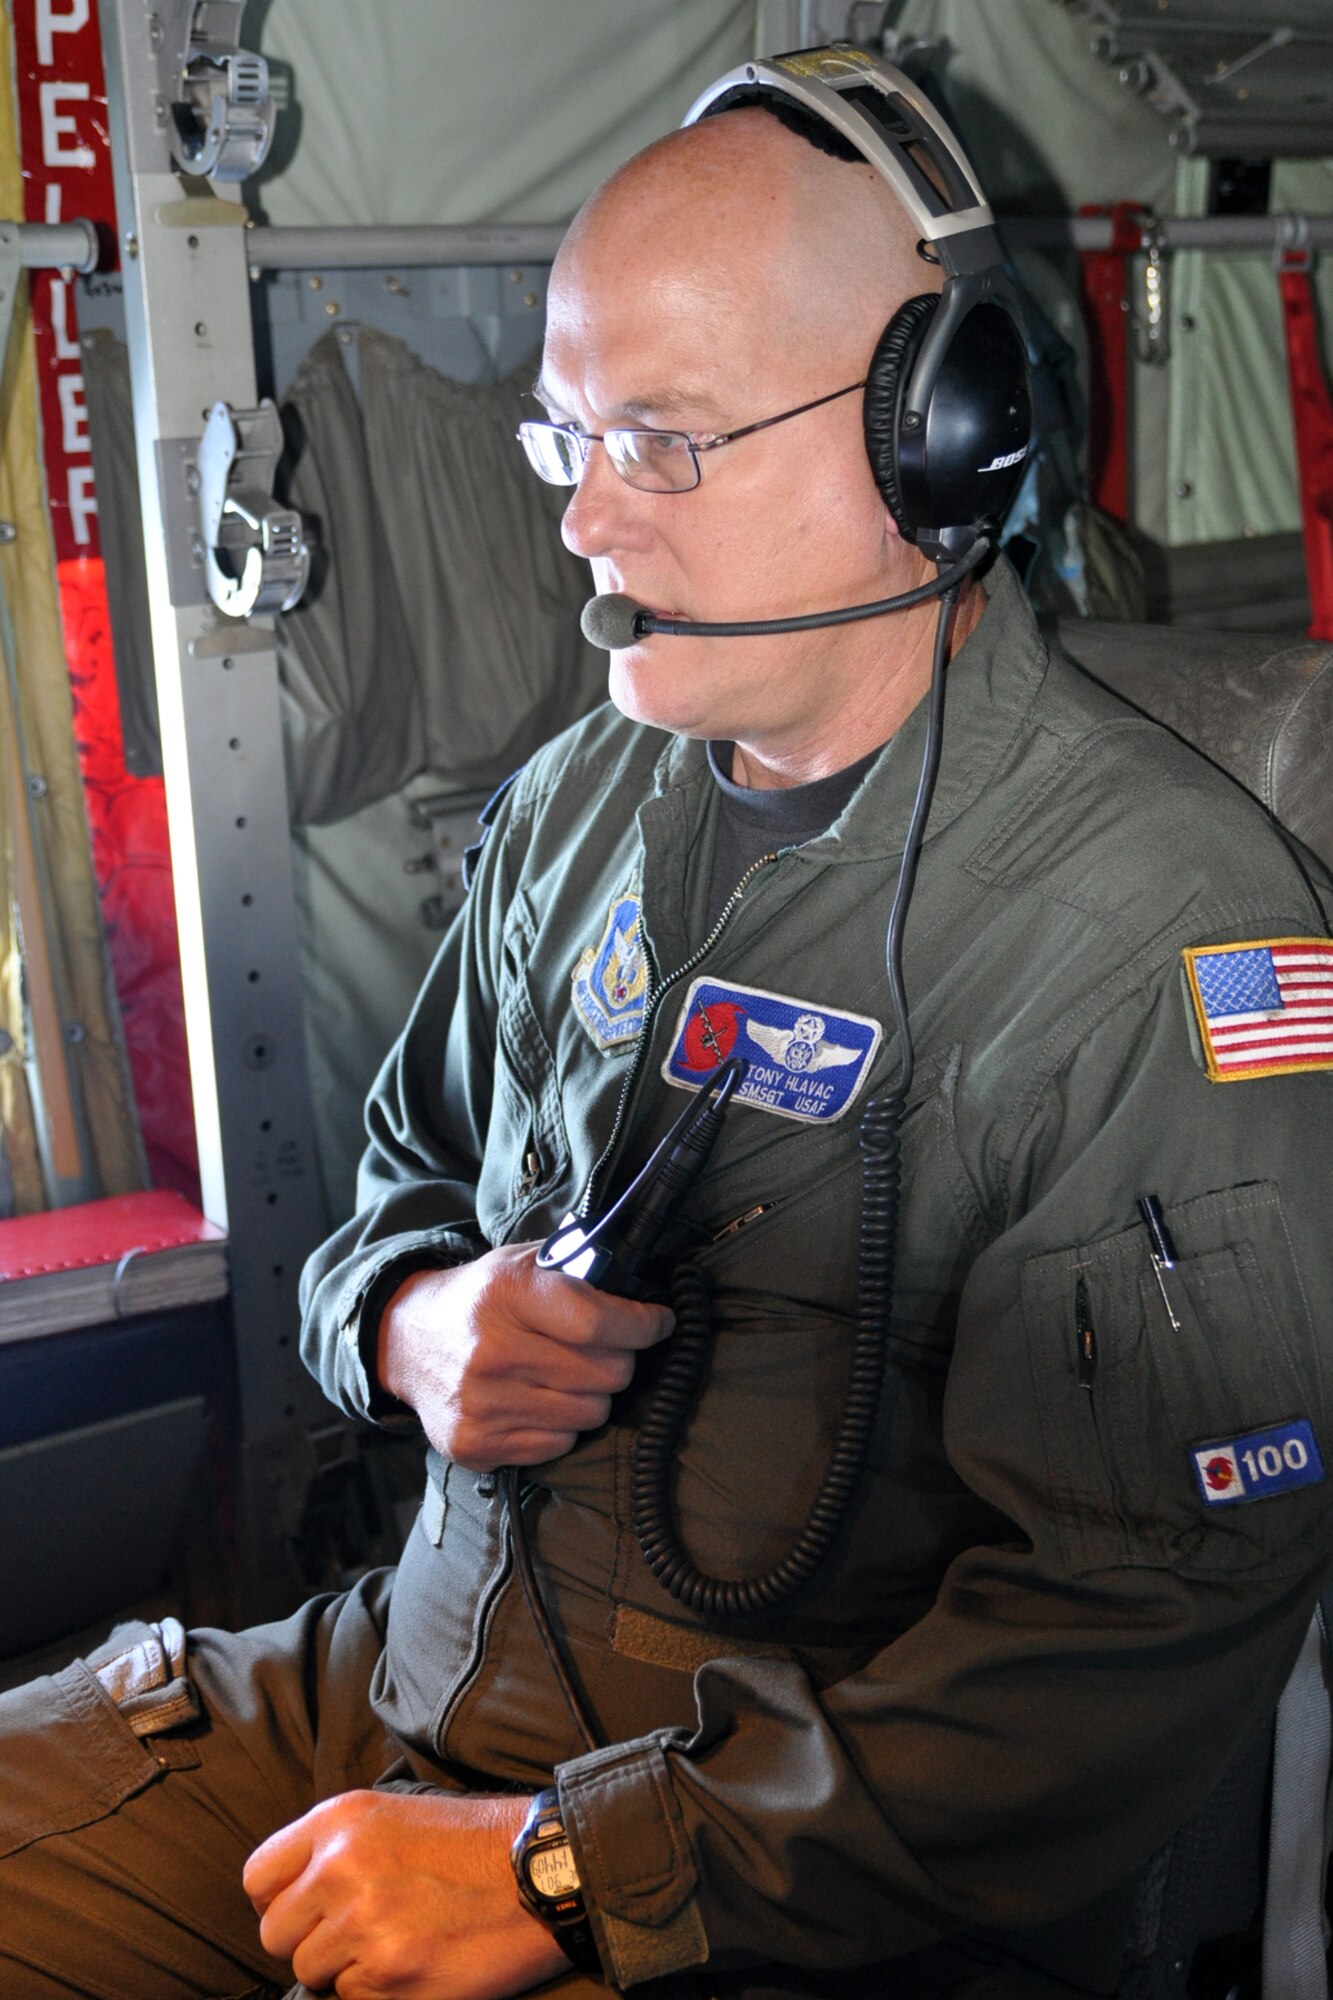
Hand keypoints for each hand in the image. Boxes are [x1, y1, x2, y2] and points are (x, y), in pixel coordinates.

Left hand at [244, 1790, 569, 1999]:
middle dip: (309, 1942)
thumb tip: (291, 1896)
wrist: (540, 1870)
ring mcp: (364, 1923)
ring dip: (346, 1969)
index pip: (258, 1877)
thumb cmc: (471, 1844)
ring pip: (312, 1973)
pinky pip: (351, 1999)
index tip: (305, 1912)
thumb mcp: (392, 1814)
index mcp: (339, 1821)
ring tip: (397, 1941)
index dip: (277, 1902)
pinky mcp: (391, 1972)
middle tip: (357, 1934)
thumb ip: (334, 1848)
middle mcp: (341, 1867)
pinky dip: (378, 1991)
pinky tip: (416, 1961)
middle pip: (276, 1934)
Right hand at [378, 1241, 672, 1468]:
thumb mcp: (520, 1262)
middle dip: (620, 1358)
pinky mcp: (476, 1444)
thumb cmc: (480, 1298)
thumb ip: (576, 1270)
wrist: (406, 1341)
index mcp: (506, 1295)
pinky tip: (542, 1400)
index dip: (641, 1324)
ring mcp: (481, 1404)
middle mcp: (491, 1352)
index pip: (598, 1322)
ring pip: (590, 1413)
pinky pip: (559, 1444)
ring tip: (570, 1375)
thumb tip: (640, 1289)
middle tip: (607, 1349)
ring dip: (593, 1394)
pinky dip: (563, 1425)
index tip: (657, 1322)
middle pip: (605, 1373)